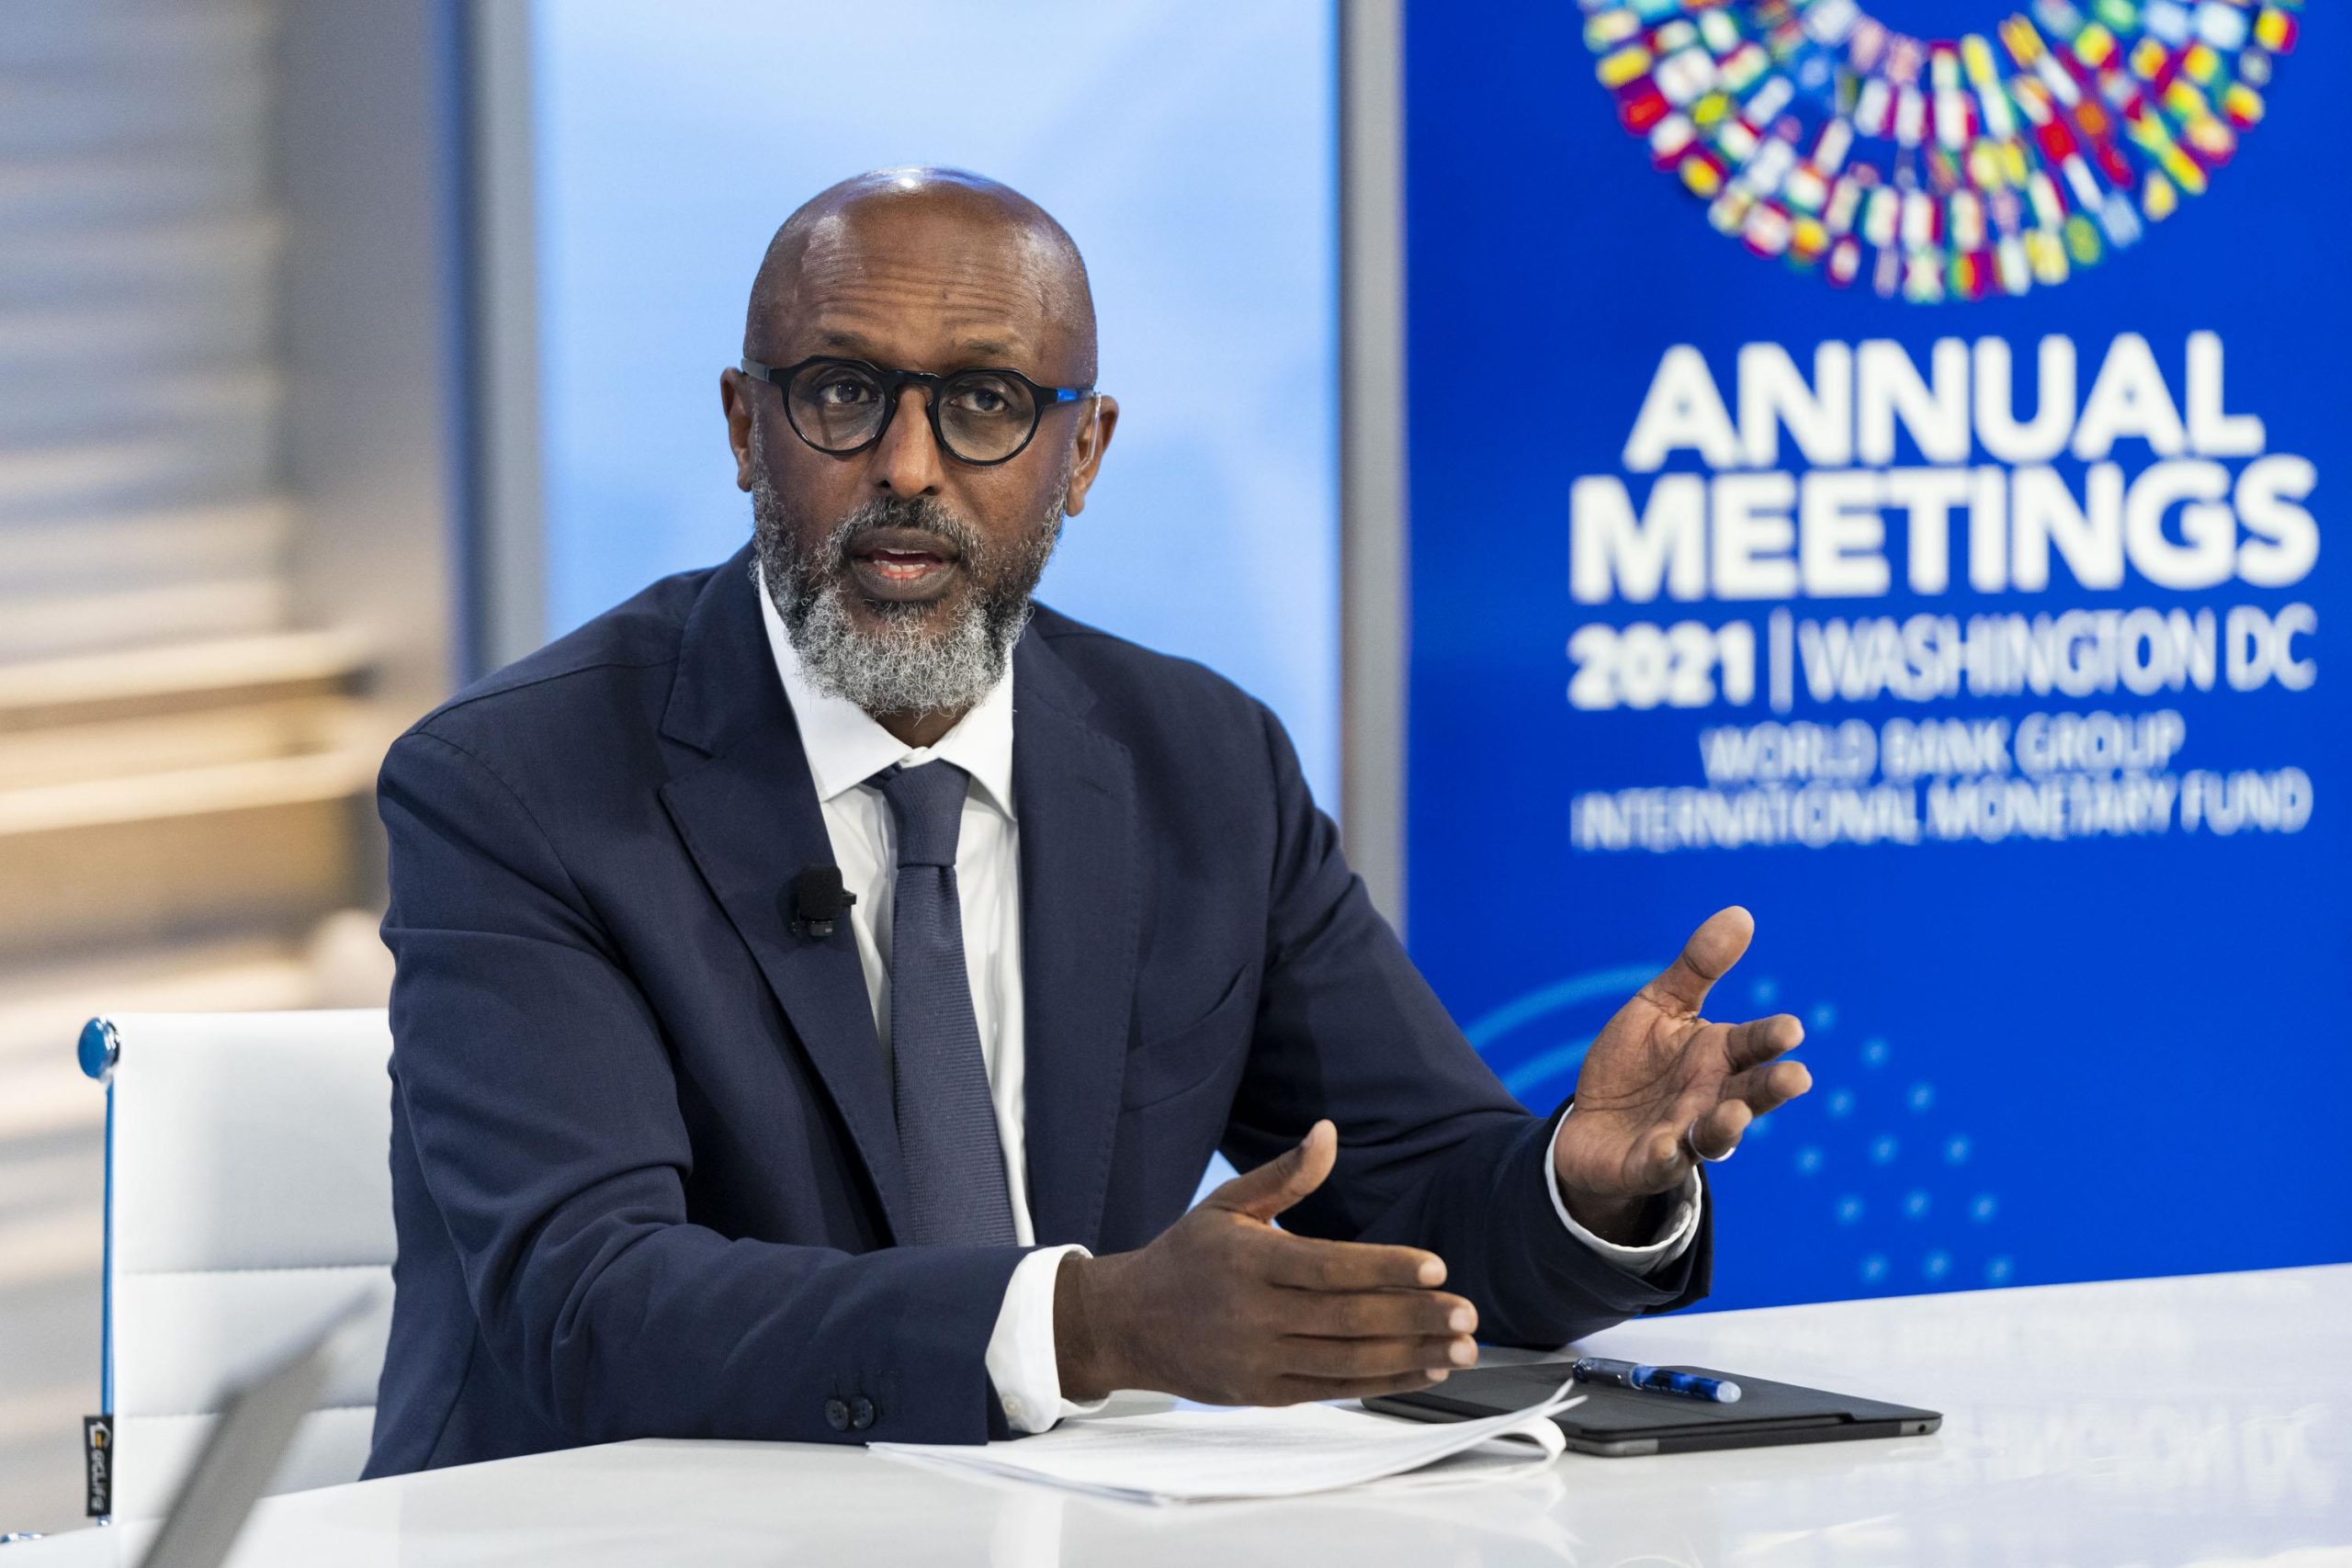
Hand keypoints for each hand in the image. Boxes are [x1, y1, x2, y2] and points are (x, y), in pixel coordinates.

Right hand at [1053, 1121, 1478, 1404]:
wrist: (1128, 1324)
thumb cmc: (1186, 1257)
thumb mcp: (1226, 1205)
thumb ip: (1285, 1174)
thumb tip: (1329, 1131)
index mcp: (1248, 1260)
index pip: (1329, 1266)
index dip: (1386, 1267)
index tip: (1437, 1265)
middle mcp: (1253, 1314)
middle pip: (1348, 1317)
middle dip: (1414, 1317)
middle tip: (1467, 1312)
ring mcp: (1259, 1359)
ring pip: (1348, 1361)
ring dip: (1412, 1355)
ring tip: (1462, 1346)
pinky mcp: (1265, 1393)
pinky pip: (1335, 1390)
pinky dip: (1386, 1382)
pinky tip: (1425, 1370)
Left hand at [1552, 906, 1811, 1240]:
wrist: (1590, 1123)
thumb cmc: (1637, 1063)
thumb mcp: (1660, 1007)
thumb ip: (1698, 967)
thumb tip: (1742, 913)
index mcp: (1719, 1057)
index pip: (1753, 1045)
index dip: (1771, 1038)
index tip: (1792, 1029)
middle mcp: (1712, 1098)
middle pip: (1751, 1093)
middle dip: (1773, 1087)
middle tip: (1797, 1077)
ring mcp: (1684, 1134)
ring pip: (1715, 1136)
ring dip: (1727, 1126)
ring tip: (1736, 1113)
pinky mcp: (1648, 1164)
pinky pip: (1660, 1163)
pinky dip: (1665, 1156)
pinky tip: (1666, 1145)